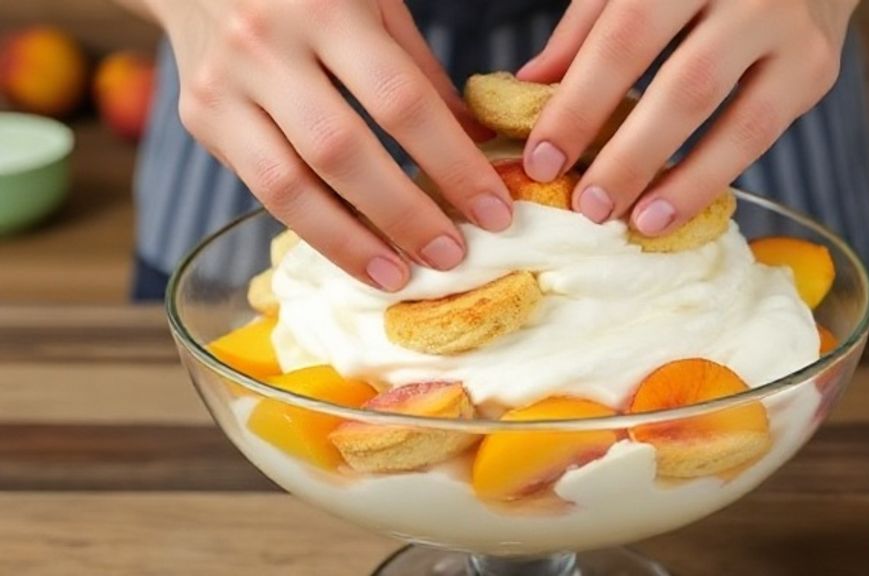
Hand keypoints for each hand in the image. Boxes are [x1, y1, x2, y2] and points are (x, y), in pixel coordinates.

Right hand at [147, 0, 513, 289]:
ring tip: (397, 276)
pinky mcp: (199, 119)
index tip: (493, 212)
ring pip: (287, 186)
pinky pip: (260, 190)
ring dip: (349, 242)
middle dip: (403, 214)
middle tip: (451, 255)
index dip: (452, 164)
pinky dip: (311, 228)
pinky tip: (350, 252)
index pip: (401, 100)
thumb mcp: (373, 4)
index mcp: (327, 6)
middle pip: (341, 151)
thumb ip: (419, 74)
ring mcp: (224, 85)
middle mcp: (267, 45)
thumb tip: (477, 149)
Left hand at [518, 0, 857, 234]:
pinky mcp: (816, 69)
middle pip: (685, 86)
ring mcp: (792, 32)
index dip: (580, 103)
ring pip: (738, 121)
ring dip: (683, 181)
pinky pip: (764, 136)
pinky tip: (676, 206)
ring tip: (637, 222)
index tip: (542, 160)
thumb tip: (529, 85)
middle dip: (631, 155)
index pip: (624, 37)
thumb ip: (587, 26)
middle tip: (588, 205)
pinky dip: (715, 177)